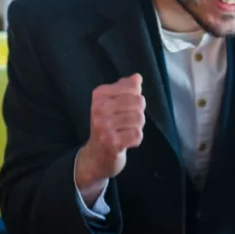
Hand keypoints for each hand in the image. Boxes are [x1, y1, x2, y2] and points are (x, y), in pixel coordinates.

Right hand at [75, 74, 145, 203]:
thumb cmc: (107, 126)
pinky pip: (137, 135)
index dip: (136, 97)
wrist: (95, 156)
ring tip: (126, 131)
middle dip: (138, 112)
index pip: (133, 87)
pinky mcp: (111, 143)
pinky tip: (126, 141)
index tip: (125, 107)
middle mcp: (99, 109)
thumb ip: (125, 89)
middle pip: (138, 102)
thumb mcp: (112, 104)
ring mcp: (104, 126)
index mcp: (99, 95)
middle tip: (128, 121)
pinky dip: (136, 139)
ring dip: (137, 127)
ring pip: (139, 118)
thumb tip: (137, 77)